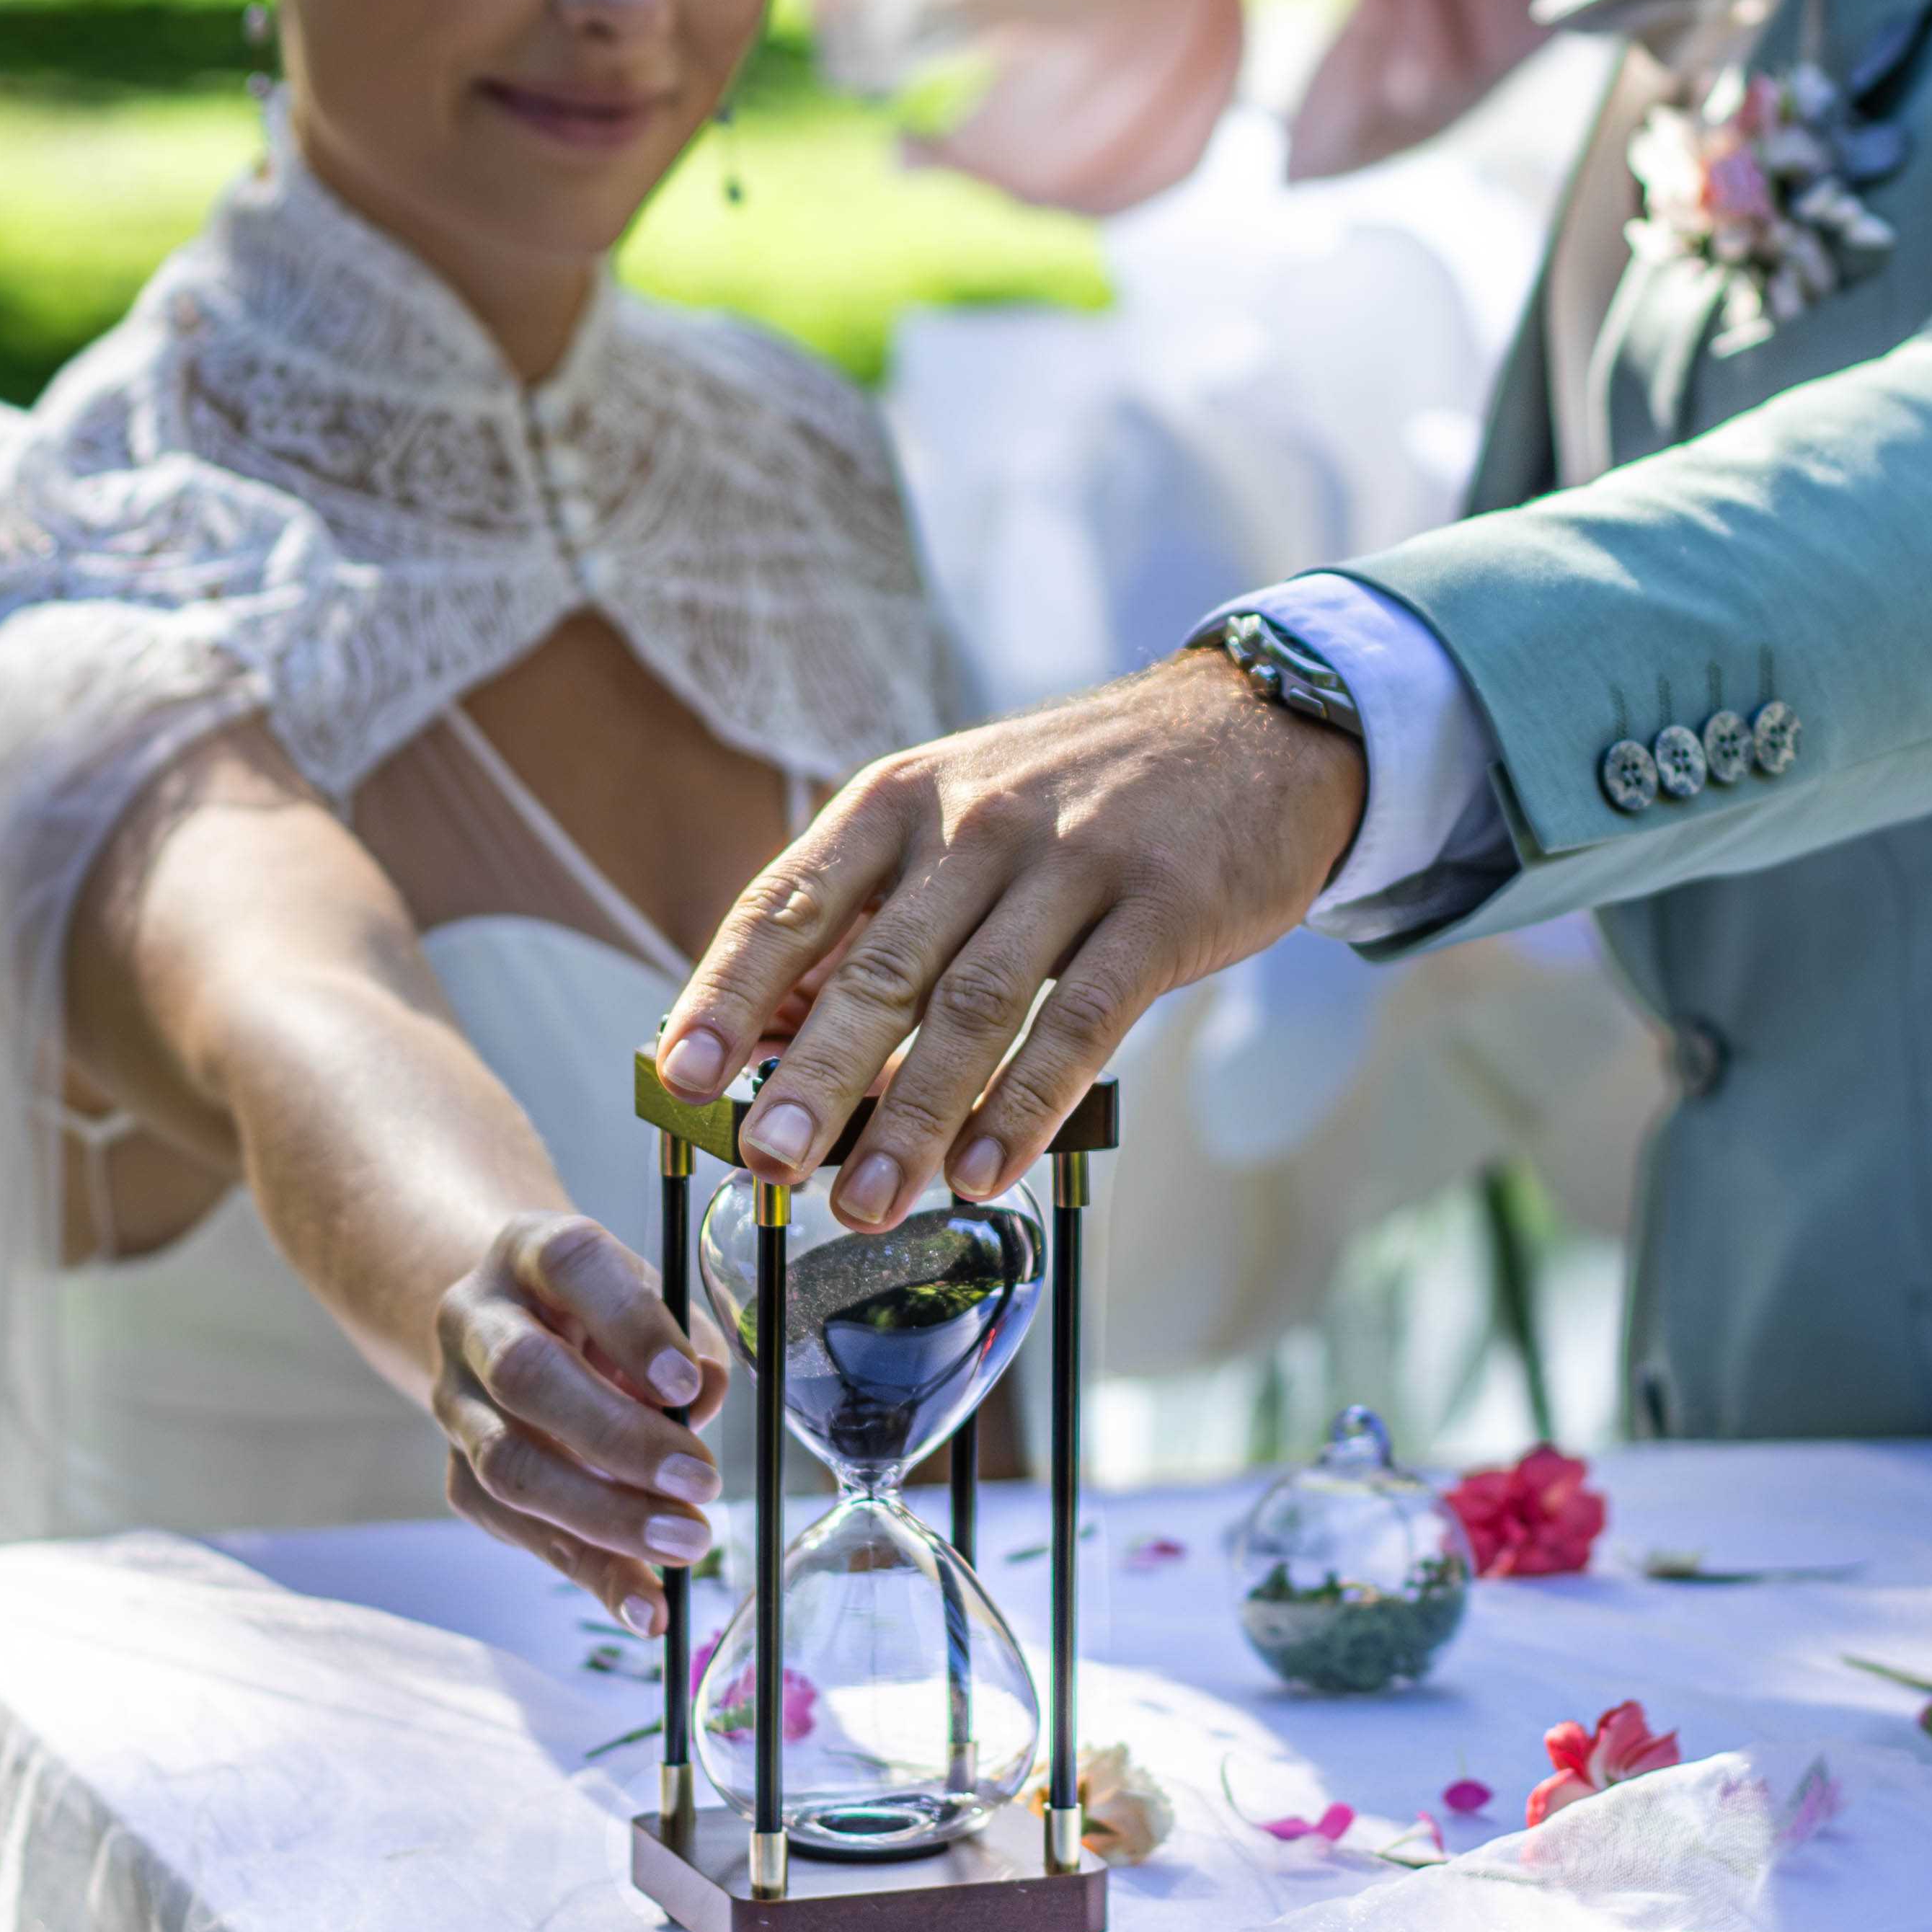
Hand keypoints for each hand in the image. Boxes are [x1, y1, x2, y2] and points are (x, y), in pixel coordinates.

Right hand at [434, 1210, 729, 1626]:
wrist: (508, 1325)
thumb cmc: (603, 1312)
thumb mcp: (652, 1300)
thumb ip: (686, 1343)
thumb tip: (702, 1400)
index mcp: (532, 1250)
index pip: (572, 1266)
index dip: (630, 1324)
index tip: (688, 1383)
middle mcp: (476, 1318)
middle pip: (526, 1376)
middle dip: (618, 1438)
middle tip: (700, 1483)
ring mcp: (453, 1398)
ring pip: (507, 1465)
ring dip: (603, 1515)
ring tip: (687, 1544)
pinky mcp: (456, 1472)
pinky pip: (515, 1529)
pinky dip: (588, 1571)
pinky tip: (646, 1603)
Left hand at [656, 649, 1365, 1228]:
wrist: (1253, 727)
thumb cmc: (1081, 796)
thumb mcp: (958, 814)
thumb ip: (874, 914)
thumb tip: (770, 1036)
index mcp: (900, 798)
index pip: (789, 901)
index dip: (727, 991)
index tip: (678, 1073)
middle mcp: (974, 821)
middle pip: (876, 968)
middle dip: (812, 1077)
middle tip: (768, 1165)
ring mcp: (1071, 860)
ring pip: (972, 1006)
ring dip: (912, 1117)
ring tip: (866, 1204)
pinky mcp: (1160, 906)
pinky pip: (1081, 1021)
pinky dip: (1027, 1107)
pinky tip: (986, 1174)